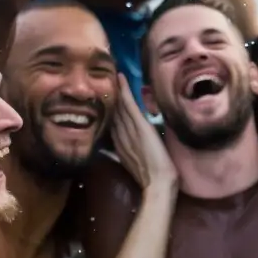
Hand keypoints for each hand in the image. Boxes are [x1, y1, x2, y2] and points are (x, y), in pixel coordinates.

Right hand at [107, 75, 176, 191]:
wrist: (158, 183)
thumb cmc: (151, 177)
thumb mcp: (133, 165)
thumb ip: (126, 153)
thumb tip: (120, 145)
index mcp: (118, 142)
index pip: (111, 121)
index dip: (106, 108)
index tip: (101, 95)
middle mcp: (119, 133)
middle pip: (111, 111)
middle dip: (106, 96)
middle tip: (100, 79)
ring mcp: (128, 128)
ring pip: (118, 105)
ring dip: (113, 90)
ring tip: (106, 74)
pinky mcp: (139, 124)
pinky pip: (129, 104)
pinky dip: (124, 90)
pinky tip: (120, 77)